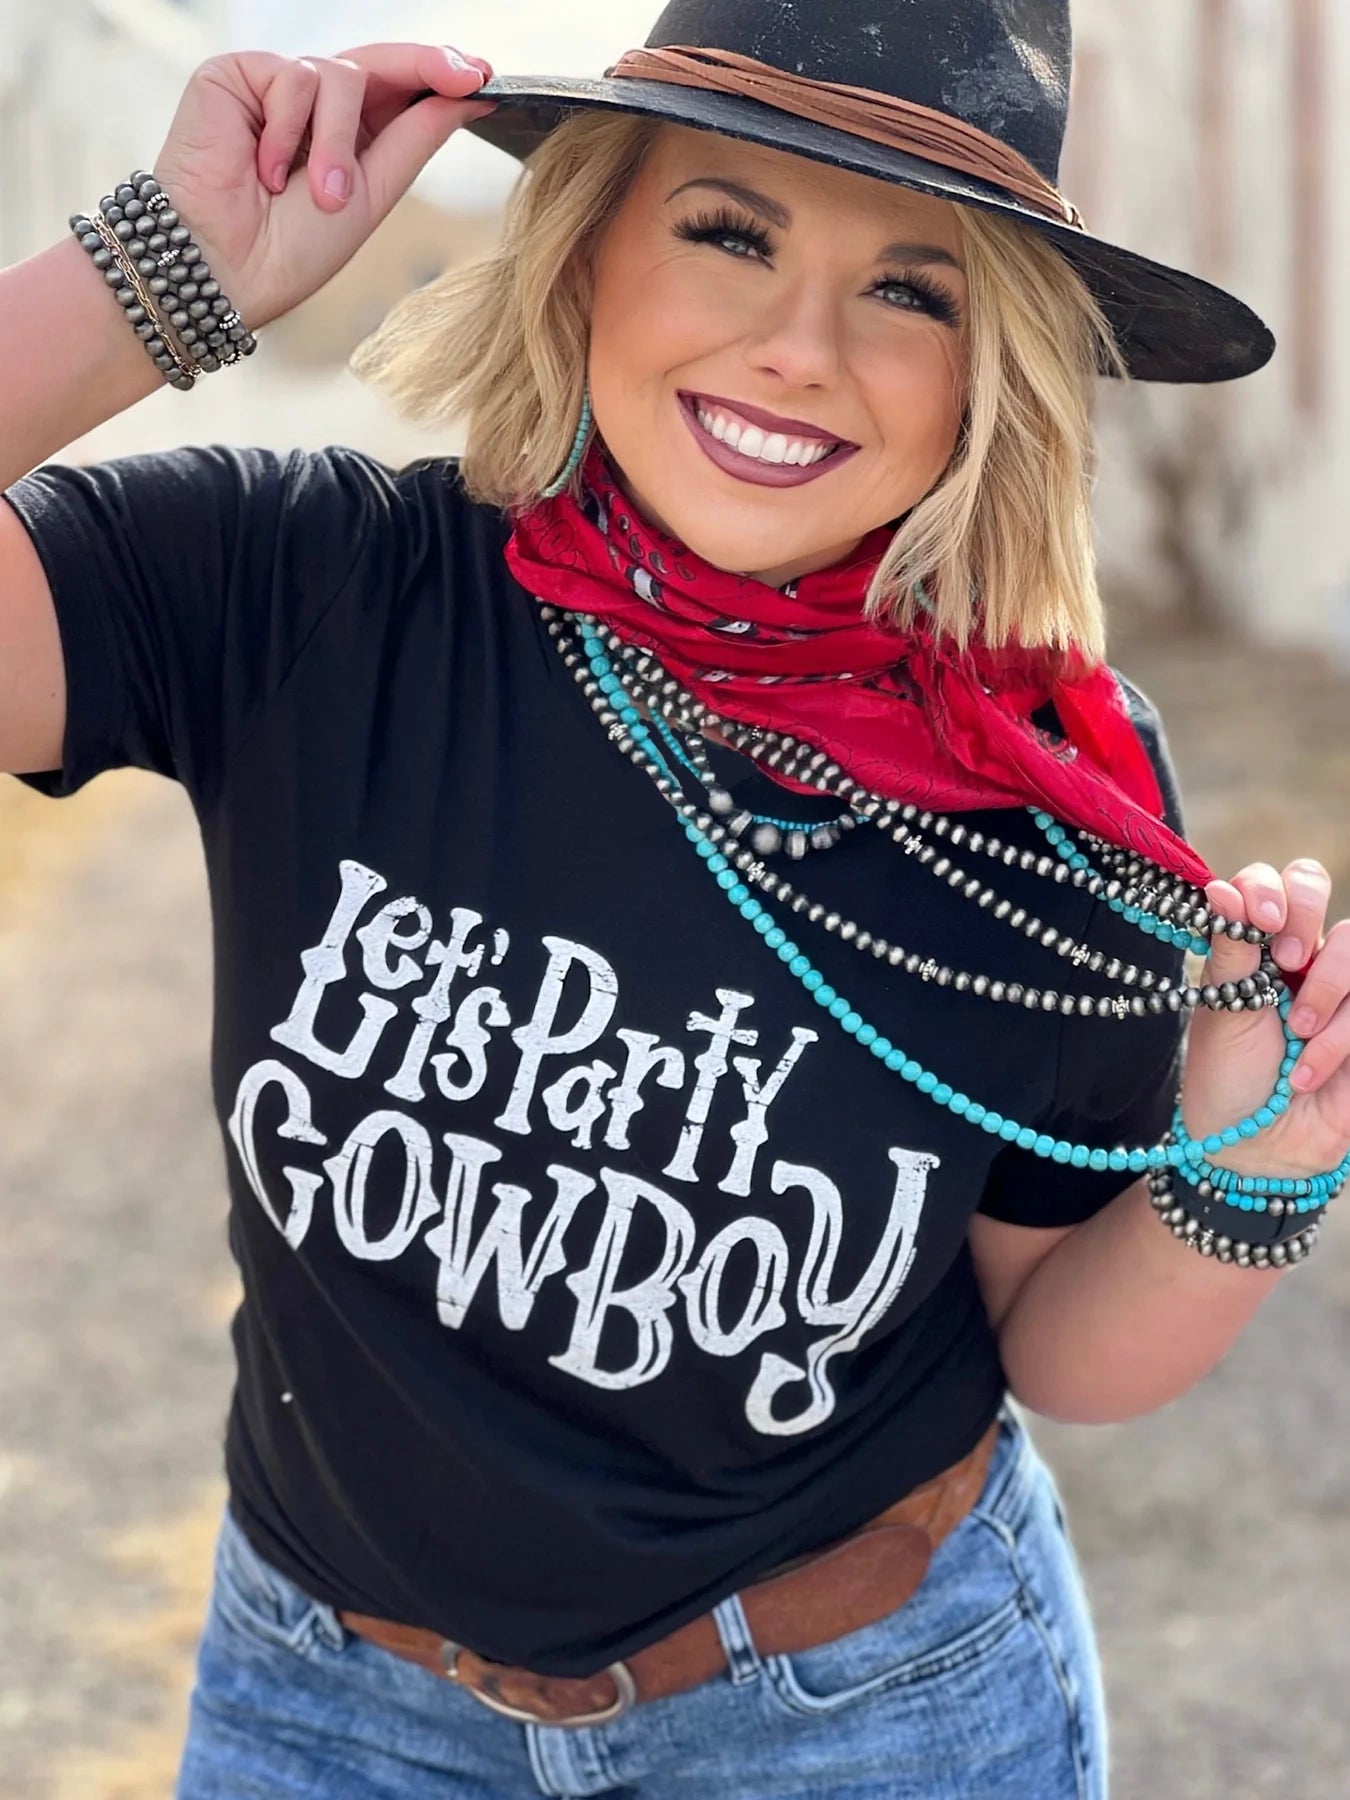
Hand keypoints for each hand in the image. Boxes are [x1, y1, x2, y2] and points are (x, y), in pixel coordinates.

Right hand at [149, 43, 496, 329]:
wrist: (225, 270)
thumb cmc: (290, 250)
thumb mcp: (371, 194)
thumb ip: (413, 140)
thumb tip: (465, 96)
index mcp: (346, 138)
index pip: (397, 92)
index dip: (438, 77)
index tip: (486, 78)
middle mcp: (312, 108)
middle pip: (378, 63)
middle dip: (426, 66)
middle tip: (469, 75)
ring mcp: (273, 87)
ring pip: (340, 75)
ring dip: (338, 142)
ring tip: (321, 195)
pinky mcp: (235, 75)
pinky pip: (292, 76)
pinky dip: (290, 130)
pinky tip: (266, 171)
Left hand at [1180, 859, 1349, 1179]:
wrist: (1255, 1147)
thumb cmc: (1229, 1075)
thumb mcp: (1221, 1008)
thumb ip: (1230, 947)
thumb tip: (1222, 888)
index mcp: (1270, 946)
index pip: (1291, 884)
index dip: (1281, 890)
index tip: (1261, 917)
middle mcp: (1318, 964)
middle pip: (1340, 918)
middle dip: (1312, 937)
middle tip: (1286, 965)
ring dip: (1326, 999)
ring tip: (1296, 1042)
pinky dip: (1340, 1045)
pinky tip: (1309, 1075)